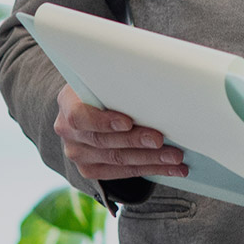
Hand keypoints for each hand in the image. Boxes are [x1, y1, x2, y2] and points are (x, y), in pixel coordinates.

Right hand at [53, 85, 189, 180]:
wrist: (91, 109)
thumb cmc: (105, 89)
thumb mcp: (104, 79)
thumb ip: (119, 80)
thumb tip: (154, 70)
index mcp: (68, 104)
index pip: (80, 116)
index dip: (104, 121)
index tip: (128, 122)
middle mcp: (68, 132)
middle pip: (103, 141)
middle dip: (135, 141)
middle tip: (160, 140)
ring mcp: (78, 154)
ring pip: (118, 160)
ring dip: (151, 160)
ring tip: (175, 157)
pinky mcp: (90, 170)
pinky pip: (123, 173)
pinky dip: (151, 170)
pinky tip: (172, 169)